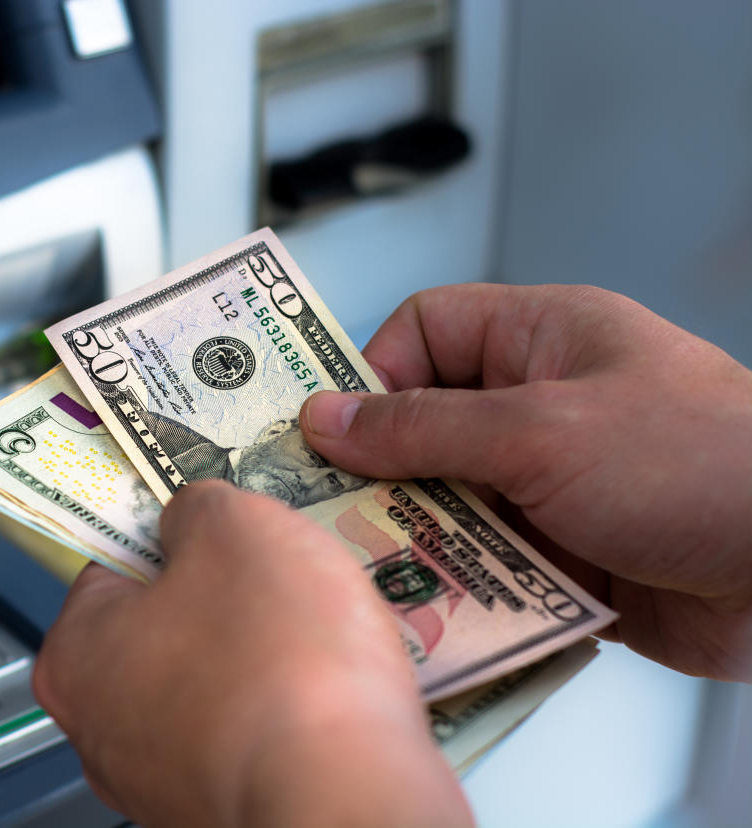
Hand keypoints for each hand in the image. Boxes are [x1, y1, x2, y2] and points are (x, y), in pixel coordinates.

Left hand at [33, 480, 470, 827]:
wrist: (348, 800)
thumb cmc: (281, 671)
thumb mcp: (234, 526)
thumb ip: (196, 505)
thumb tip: (193, 513)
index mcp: (75, 653)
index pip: (112, 563)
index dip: (172, 530)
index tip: (210, 519)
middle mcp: (104, 730)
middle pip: (164, 624)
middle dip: (224, 593)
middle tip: (276, 570)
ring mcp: (164, 779)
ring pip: (217, 680)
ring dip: (265, 651)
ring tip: (317, 632)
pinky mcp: (227, 807)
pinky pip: (258, 732)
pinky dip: (290, 708)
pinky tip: (330, 691)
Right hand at [301, 284, 751, 680]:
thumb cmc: (698, 463)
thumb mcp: (542, 432)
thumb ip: (424, 428)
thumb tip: (326, 419)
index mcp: (542, 341)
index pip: (425, 331)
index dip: (371, 372)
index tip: (327, 431)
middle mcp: (541, 409)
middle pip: (424, 428)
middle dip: (378, 473)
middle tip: (325, 514)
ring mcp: (554, 488)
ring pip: (449, 506)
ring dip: (418, 541)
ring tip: (377, 574)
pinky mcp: (566, 560)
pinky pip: (487, 567)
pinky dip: (460, 590)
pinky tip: (434, 615)